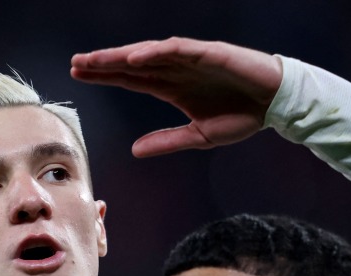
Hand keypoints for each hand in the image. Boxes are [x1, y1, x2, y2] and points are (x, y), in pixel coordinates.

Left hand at [70, 37, 282, 157]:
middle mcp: (176, 69)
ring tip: (96, 59)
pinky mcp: (208, 53)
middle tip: (75, 64)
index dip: (105, 76)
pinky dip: (154, 52)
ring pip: (148, 53)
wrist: (275, 103)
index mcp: (172, 87)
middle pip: (132, 64)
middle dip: (103, 63)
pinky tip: (134, 57)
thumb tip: (134, 150)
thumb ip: (166, 141)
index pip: (131, 79)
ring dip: (121, 55)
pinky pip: (176, 50)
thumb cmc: (241, 116)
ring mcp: (190, 59)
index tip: (78, 76)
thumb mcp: (198, 136)